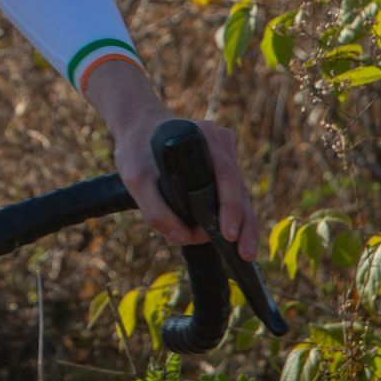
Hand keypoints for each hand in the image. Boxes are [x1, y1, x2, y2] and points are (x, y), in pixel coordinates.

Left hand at [84, 60, 260, 260]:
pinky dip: (235, 216)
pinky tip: (236, 240)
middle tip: (246, 254)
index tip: (228, 233)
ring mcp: (225, 154)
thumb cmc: (136, 150)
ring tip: (245, 254)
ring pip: (240, 194)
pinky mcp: (223, 165)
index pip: (225, 175)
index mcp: (205, 137)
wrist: (138, 127)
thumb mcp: (135, 178)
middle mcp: (221, 143)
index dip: (230, 207)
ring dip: (243, 224)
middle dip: (244, 224)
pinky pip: (232, 193)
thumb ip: (155, 209)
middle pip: (239, 188)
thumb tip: (183, 237)